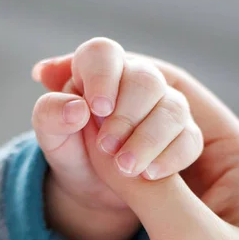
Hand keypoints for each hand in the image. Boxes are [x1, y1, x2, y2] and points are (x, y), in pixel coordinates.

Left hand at [31, 38, 202, 239]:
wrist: (93, 186)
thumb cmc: (71, 149)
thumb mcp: (50, 135)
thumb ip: (50, 114)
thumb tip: (77, 108)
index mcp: (97, 69)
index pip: (104, 53)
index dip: (103, 77)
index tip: (98, 108)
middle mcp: (135, 80)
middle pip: (146, 80)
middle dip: (127, 116)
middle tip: (106, 147)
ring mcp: (164, 106)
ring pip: (172, 109)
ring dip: (148, 140)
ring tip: (126, 168)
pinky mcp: (183, 135)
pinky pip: (189, 140)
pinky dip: (170, 158)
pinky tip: (150, 174)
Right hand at [38, 50, 238, 239]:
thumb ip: (144, 187)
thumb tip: (95, 134)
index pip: (182, 97)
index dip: (131, 78)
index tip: (81, 82)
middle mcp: (213, 183)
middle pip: (156, 121)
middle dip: (111, 108)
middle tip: (64, 102)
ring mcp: (182, 214)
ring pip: (134, 160)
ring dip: (100, 143)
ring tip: (60, 126)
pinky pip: (123, 200)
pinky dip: (97, 183)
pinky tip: (73, 168)